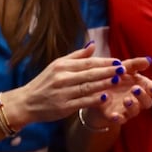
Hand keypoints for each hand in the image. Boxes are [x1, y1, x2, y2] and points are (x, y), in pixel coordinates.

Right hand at [3, 45, 151, 127]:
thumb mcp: (57, 65)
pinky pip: (82, 102)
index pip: (87, 62)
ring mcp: (63, 92)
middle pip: (90, 73)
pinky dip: (94, 99)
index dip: (104, 61)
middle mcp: (63, 77)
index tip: (119, 61)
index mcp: (62, 66)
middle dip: (108, 70)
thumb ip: (76, 56)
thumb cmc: (44, 83)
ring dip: (104, 83)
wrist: (26, 102)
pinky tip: (105, 97)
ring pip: (88, 86)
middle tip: (124, 69)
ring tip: (119, 81)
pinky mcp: (63, 106)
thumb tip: (93, 44)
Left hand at [83, 68, 151, 128]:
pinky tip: (114, 115)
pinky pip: (119, 120)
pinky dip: (118, 118)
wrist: (96, 93)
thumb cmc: (115, 79)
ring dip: (132, 106)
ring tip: (126, 100)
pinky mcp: (115, 116)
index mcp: (142, 87)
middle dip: (143, 96)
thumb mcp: (123, 69)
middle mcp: (137, 100)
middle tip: (135, 88)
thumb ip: (134, 65)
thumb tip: (148, 60)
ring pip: (134, 111)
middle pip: (147, 102)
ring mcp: (127, 110)